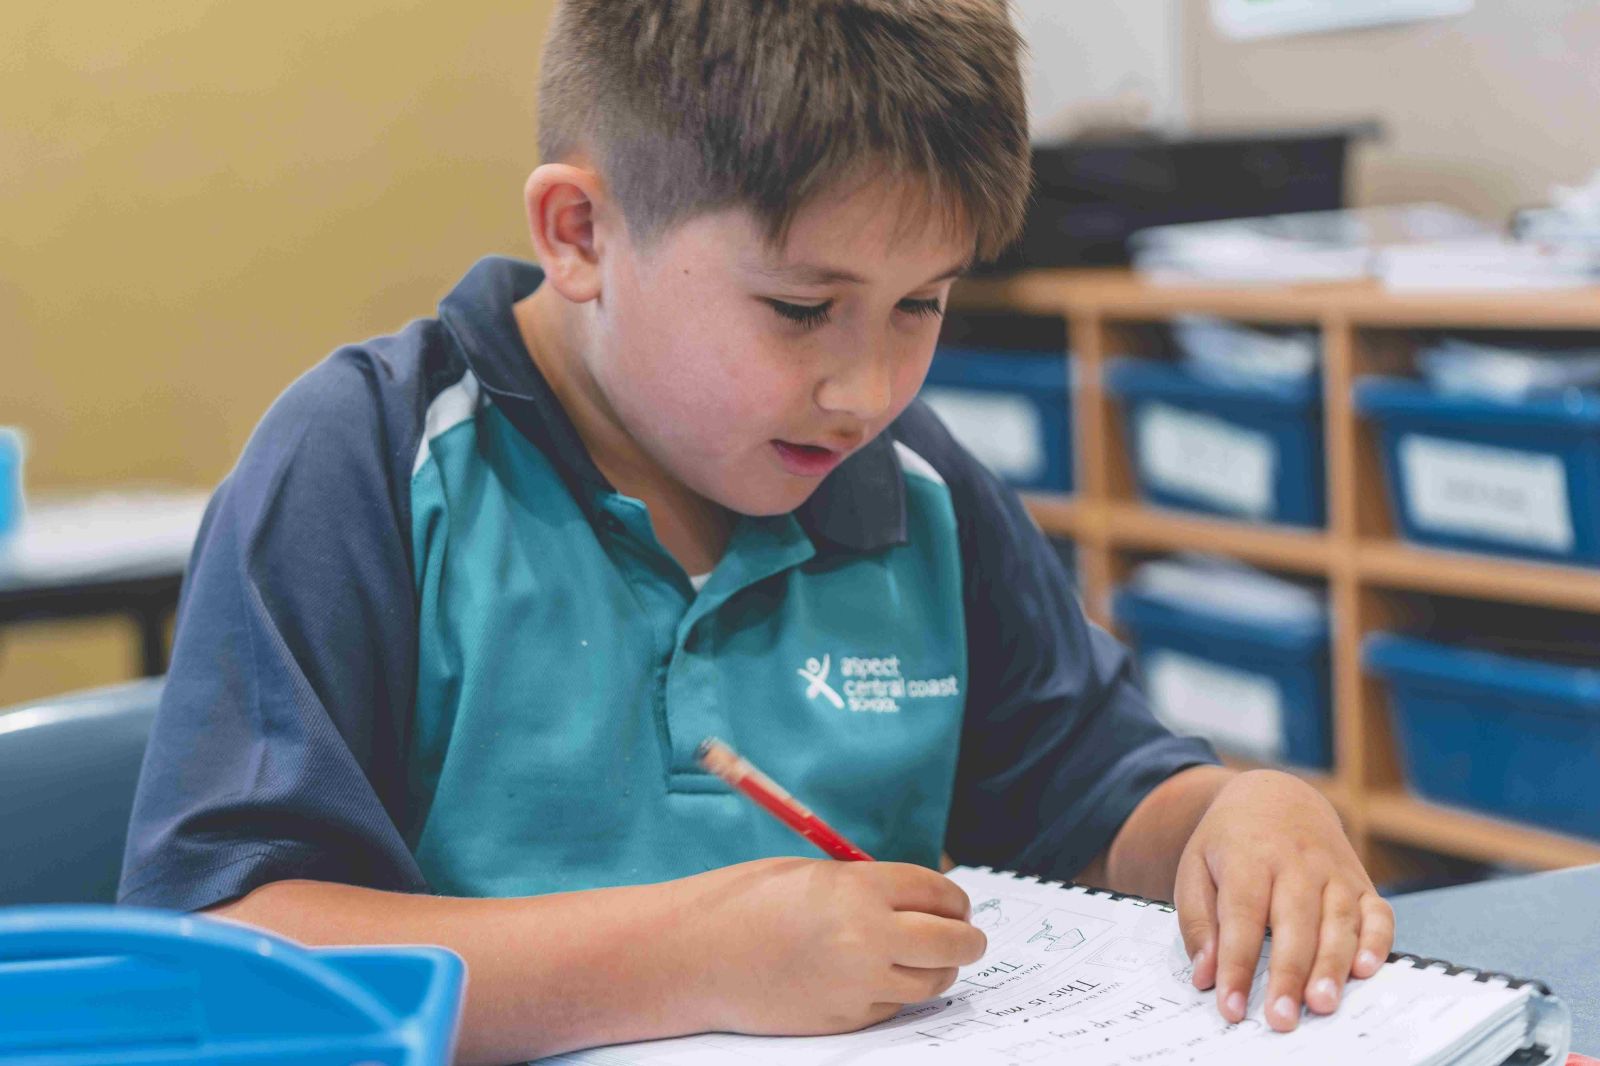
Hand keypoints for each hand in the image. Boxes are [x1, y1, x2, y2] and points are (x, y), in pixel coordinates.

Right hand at [676, 857, 986, 1034]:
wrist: (694, 957)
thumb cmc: (743, 903)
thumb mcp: (812, 874)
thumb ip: (867, 885)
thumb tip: (918, 899)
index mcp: (859, 890)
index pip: (938, 892)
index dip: (954, 897)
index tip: (957, 902)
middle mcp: (868, 939)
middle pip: (953, 943)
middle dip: (967, 937)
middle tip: (967, 935)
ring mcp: (858, 985)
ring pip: (933, 983)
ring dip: (940, 969)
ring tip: (929, 958)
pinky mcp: (845, 1020)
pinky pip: (895, 1006)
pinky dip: (899, 992)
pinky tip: (881, 976)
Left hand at [1174, 770, 1393, 1031]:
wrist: (1275, 794)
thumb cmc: (1230, 842)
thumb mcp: (1194, 868)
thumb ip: (1199, 923)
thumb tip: (1205, 976)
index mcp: (1248, 856)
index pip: (1242, 916)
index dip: (1237, 964)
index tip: (1231, 1006)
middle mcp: (1296, 861)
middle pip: (1295, 922)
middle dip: (1288, 973)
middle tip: (1281, 1018)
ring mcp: (1334, 870)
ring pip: (1338, 920)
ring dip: (1332, 966)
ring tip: (1321, 1005)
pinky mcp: (1362, 881)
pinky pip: (1377, 912)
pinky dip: (1377, 941)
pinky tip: (1365, 970)